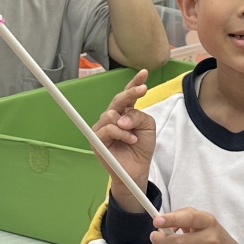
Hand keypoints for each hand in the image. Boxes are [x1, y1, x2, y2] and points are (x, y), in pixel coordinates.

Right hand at [93, 72, 156, 213]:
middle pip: (117, 99)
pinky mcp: (96, 140)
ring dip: (126, 124)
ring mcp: (103, 128)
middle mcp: (112, 118)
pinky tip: (130, 139)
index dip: (134, 83)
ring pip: (111, 114)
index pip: (127, 95)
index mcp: (125, 113)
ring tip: (134, 136)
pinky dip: (121, 132)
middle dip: (131, 92)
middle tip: (143, 90)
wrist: (137, 170)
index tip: (145, 73)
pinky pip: (108, 128)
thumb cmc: (142, 148)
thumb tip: (121, 118)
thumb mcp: (147, 127)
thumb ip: (138, 116)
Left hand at [152, 209, 243, 243]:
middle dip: (161, 241)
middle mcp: (211, 239)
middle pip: (177, 243)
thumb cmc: (209, 235)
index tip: (157, 220)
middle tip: (155, 237)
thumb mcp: (201, 220)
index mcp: (208, 222)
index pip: (189, 218)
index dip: (171, 219)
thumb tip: (162, 225)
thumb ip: (181, 216)